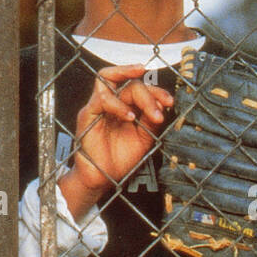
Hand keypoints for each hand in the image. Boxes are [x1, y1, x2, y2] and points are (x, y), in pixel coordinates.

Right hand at [58, 64, 172, 215]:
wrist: (103, 179)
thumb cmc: (119, 159)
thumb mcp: (144, 138)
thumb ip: (151, 120)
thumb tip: (161, 104)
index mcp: (124, 105)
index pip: (139, 87)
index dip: (156, 91)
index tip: (169, 102)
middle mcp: (110, 102)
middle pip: (128, 82)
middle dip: (149, 94)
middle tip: (161, 108)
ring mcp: (97, 106)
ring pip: (107, 77)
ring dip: (134, 87)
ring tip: (149, 107)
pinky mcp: (87, 115)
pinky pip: (101, 100)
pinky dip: (118, 105)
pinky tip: (130, 117)